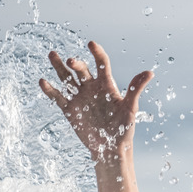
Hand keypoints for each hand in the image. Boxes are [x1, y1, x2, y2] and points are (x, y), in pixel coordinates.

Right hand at [39, 41, 152, 161]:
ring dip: (59, 67)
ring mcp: (79, 98)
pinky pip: (58, 97)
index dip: (97, 53)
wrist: (111, 148)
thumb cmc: (124, 128)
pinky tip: (43, 81)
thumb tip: (149, 72)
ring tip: (52, 54)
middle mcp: (91, 88)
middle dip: (76, 63)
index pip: (102, 64)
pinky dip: (50, 90)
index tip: (91, 44)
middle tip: (72, 61)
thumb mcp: (131, 108)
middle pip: (81, 69)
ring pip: (67, 78)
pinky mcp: (69, 110)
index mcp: (107, 85)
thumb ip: (136, 89)